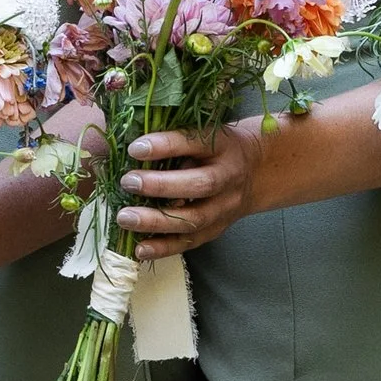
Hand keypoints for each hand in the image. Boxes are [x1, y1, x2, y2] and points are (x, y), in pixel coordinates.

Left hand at [118, 120, 261, 256]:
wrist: (255, 171)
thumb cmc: (216, 147)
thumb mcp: (204, 132)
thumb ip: (176, 139)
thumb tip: (133, 148)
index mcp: (223, 146)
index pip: (196, 142)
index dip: (166, 146)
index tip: (135, 148)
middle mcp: (228, 177)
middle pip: (200, 186)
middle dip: (161, 186)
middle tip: (128, 182)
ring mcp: (225, 208)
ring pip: (194, 220)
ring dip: (157, 222)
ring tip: (125, 218)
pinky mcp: (217, 229)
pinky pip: (191, 242)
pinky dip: (164, 248)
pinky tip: (139, 248)